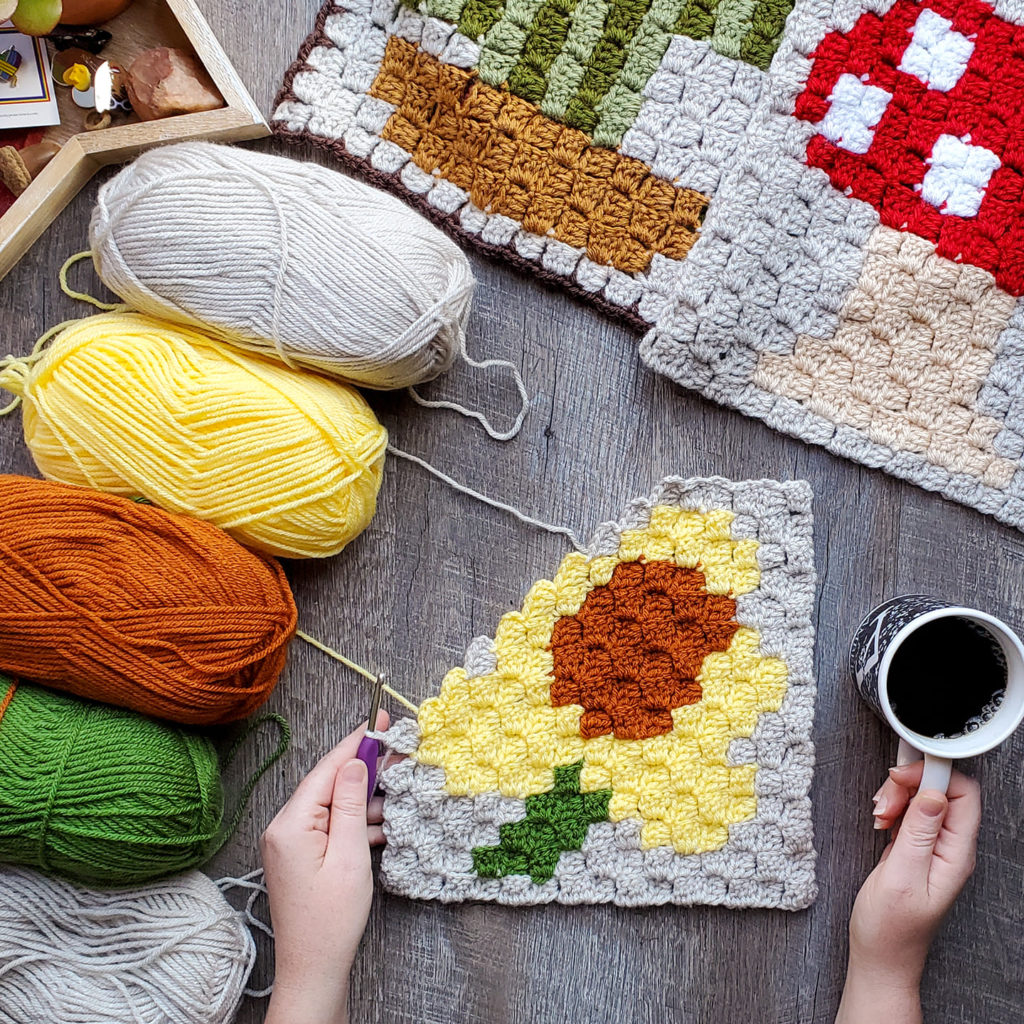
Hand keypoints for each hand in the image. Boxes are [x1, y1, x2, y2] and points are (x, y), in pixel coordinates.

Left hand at [261, 710, 388, 1023]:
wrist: (313, 968)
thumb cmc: (331, 920)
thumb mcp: (350, 855)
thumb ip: (352, 804)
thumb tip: (355, 763)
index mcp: (291, 824)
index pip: (327, 769)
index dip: (356, 742)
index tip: (379, 720)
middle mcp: (284, 827)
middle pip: (329, 783)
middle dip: (364, 769)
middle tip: (398, 754)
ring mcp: (290, 842)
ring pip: (333, 804)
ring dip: (363, 801)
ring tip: (394, 797)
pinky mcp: (300, 855)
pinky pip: (330, 825)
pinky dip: (354, 822)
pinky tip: (378, 827)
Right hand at [836, 763, 980, 1023]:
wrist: (880, 955)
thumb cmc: (890, 926)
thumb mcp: (900, 876)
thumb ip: (918, 832)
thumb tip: (934, 794)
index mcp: (956, 855)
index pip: (963, 795)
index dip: (933, 776)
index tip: (902, 776)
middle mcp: (951, 848)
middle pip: (942, 792)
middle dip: (909, 786)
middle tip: (884, 802)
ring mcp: (935, 848)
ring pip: (924, 799)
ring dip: (897, 797)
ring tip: (880, 815)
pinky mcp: (918, 848)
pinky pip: (912, 813)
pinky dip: (893, 809)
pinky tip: (881, 821)